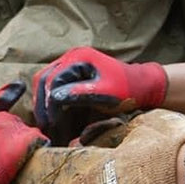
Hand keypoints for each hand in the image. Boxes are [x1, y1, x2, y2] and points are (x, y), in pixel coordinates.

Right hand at [32, 47, 167, 133]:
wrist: (142, 86)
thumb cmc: (127, 90)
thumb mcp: (106, 94)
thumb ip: (80, 94)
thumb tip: (54, 99)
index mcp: (79, 57)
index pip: (53, 79)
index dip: (49, 103)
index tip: (52, 123)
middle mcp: (71, 57)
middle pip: (44, 79)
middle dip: (42, 103)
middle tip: (44, 126)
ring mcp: (70, 65)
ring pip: (45, 82)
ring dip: (43, 103)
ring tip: (46, 124)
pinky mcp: (72, 75)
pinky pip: (54, 87)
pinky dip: (50, 102)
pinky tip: (52, 118)